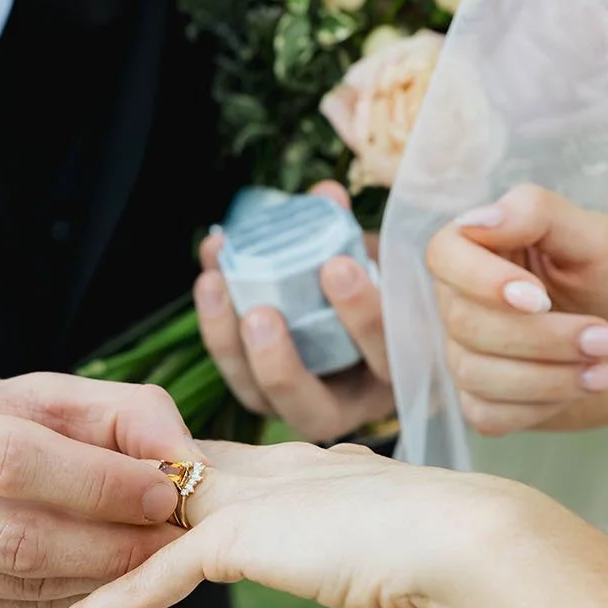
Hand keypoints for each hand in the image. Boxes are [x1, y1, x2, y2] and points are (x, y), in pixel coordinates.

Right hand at [0, 373, 191, 607]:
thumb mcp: (27, 399)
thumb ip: (115, 414)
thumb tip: (186, 462)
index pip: (11, 459)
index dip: (97, 482)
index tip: (165, 491)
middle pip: (15, 538)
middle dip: (111, 543)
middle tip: (175, 540)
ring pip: (20, 585)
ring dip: (101, 577)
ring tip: (150, 557)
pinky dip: (70, 600)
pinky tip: (99, 578)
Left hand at [23, 438, 517, 607]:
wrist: (474, 542)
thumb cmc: (458, 553)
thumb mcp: (397, 549)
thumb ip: (370, 552)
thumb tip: (390, 577)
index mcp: (302, 470)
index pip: (206, 472)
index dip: (151, 488)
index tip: (107, 506)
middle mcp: (265, 472)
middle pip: (151, 485)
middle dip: (87, 510)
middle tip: (23, 531)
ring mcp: (248, 498)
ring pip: (135, 531)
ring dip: (72, 565)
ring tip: (12, 597)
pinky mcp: (239, 535)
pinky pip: (145, 582)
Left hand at [195, 183, 394, 441]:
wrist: (357, 302)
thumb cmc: (380, 281)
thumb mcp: (380, 259)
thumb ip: (358, 234)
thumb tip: (325, 196)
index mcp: (397, 375)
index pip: (385, 358)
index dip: (362, 317)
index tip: (337, 266)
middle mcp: (348, 405)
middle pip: (312, 411)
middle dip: (280, 364)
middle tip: (259, 314)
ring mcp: (297, 405)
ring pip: (258, 396)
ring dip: (228, 342)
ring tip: (214, 282)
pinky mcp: (260, 390)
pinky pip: (233, 367)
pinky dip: (215, 319)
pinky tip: (210, 268)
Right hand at [427, 185, 607, 436]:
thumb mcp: (600, 238)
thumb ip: (538, 213)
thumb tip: (476, 219)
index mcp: (488, 247)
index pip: (444, 255)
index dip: (481, 280)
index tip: (539, 298)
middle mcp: (468, 298)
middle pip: (464, 322)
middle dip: (544, 338)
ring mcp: (471, 352)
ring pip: (474, 372)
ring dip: (551, 375)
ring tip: (606, 366)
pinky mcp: (486, 400)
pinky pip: (485, 413)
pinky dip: (541, 406)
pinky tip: (579, 388)